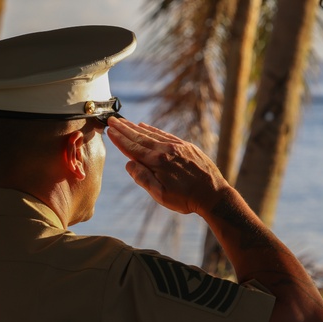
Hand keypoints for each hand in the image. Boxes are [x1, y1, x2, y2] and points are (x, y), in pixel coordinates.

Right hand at [104, 117, 229, 215]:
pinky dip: (153, 130)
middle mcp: (166, 150)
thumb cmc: (186, 199)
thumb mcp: (161, 195)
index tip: (109, 130)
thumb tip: (129, 164)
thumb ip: (143, 179)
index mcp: (157, 162)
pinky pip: (165, 135)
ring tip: (124, 121)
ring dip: (136, 127)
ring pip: (152, 134)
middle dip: (124, 129)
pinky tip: (145, 126)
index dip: (120, 139)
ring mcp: (177, 146)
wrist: (213, 194)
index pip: (133, 148)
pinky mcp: (186, 146)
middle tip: (112, 120)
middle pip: (140, 137)